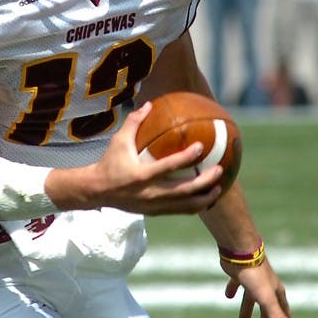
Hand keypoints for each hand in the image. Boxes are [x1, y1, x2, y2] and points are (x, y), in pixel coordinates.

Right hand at [84, 101, 222, 214]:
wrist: (97, 190)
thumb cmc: (109, 162)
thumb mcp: (118, 141)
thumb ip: (133, 122)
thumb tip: (149, 104)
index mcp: (141, 175)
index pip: (169, 166)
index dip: (187, 157)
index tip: (202, 146)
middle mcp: (149, 193)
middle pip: (185, 191)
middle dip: (206, 182)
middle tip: (220, 170)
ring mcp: (153, 205)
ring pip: (186, 206)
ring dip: (206, 198)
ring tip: (219, 187)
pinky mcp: (155, 212)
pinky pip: (181, 211)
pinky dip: (196, 206)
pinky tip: (207, 198)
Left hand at [221, 257, 297, 317]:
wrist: (240, 249)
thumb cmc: (255, 274)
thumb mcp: (266, 298)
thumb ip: (276, 316)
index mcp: (275, 293)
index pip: (283, 313)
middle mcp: (266, 286)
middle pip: (266, 310)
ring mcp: (252, 279)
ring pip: (251, 299)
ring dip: (247, 310)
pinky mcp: (238, 272)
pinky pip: (236, 284)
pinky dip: (233, 290)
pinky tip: (227, 296)